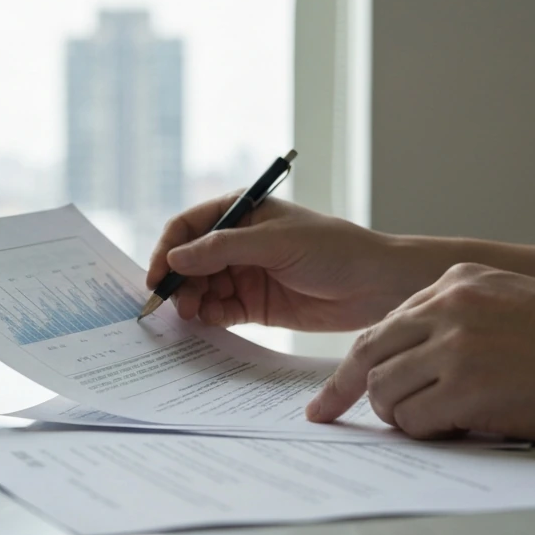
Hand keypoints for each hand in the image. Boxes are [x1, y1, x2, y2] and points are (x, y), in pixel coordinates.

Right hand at [146, 195, 415, 331]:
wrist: (377, 286)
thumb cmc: (334, 250)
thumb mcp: (276, 242)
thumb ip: (223, 249)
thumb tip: (176, 257)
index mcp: (242, 212)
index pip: (189, 226)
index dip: (168, 248)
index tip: (158, 274)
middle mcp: (238, 242)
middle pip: (190, 260)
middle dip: (177, 280)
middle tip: (173, 302)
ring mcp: (246, 274)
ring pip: (201, 288)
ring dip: (191, 300)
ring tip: (192, 314)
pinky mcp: (255, 305)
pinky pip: (220, 311)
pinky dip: (209, 317)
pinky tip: (207, 322)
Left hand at [305, 264, 534, 445]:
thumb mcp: (511, 304)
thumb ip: (458, 324)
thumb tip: (411, 371)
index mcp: (457, 281)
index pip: (383, 326)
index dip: (355, 365)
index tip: (328, 398)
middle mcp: (448, 304)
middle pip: (368, 353)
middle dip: (347, 392)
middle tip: (329, 418)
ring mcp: (456, 343)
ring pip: (385, 390)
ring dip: (400, 417)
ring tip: (435, 424)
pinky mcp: (468, 385)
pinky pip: (414, 419)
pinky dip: (425, 434)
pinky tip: (455, 432)